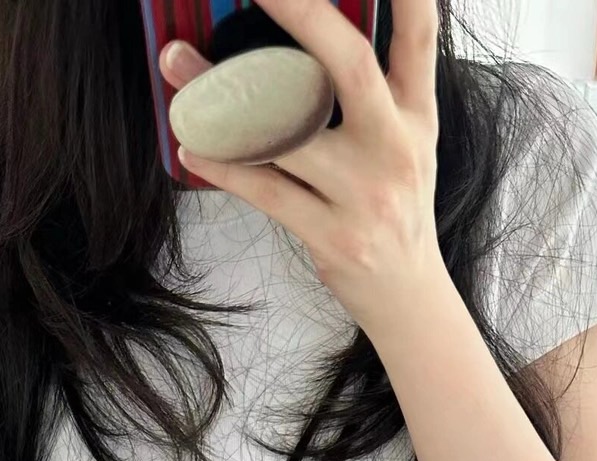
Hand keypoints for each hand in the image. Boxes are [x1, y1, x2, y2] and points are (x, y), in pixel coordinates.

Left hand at [161, 0, 446, 335]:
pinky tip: (191, 144)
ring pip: (288, 133)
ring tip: (177, 61)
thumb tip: (307, 35)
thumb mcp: (406, 141)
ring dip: (224, 95)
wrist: (408, 296)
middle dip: (302, 13)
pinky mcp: (333, 236)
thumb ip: (375, 89)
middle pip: (350, 66)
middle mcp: (395, 147)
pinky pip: (268, 192)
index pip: (419, 36)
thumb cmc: (392, 207)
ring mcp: (364, 194)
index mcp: (416, 114)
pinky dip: (225, 165)